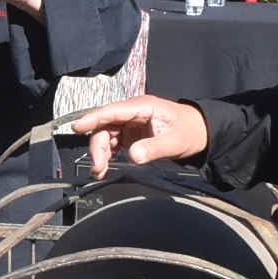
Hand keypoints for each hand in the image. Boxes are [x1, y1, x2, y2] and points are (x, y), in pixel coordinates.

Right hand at [70, 97, 209, 176]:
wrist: (199, 133)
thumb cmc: (189, 131)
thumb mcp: (175, 142)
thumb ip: (153, 148)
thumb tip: (133, 156)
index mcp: (142, 107)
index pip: (112, 111)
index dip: (93, 118)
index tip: (77, 127)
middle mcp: (132, 112)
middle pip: (105, 125)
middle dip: (97, 145)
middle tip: (98, 167)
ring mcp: (130, 123)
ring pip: (105, 134)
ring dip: (100, 152)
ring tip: (100, 171)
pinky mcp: (130, 134)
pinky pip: (112, 142)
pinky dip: (106, 155)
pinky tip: (105, 168)